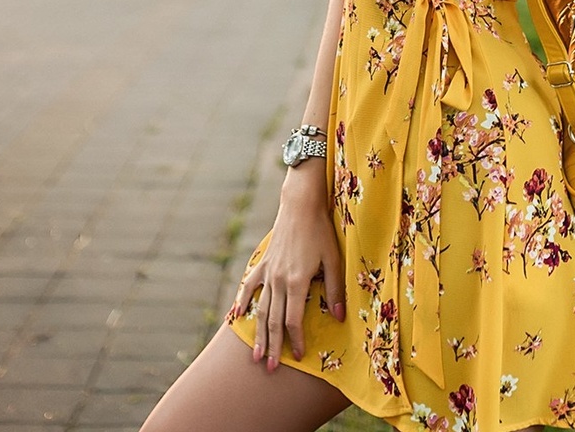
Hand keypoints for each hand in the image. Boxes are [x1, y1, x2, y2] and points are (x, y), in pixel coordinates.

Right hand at [226, 169, 344, 370]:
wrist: (300, 205)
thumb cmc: (320, 232)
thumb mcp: (333, 260)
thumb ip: (334, 291)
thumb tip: (339, 318)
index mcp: (296, 282)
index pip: (293, 320)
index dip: (296, 340)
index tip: (298, 356)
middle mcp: (278, 281)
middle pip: (274, 321)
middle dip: (273, 347)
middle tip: (270, 369)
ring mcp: (267, 272)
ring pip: (260, 310)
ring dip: (258, 334)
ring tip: (255, 355)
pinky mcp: (262, 263)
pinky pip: (248, 287)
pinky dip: (241, 303)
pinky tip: (235, 318)